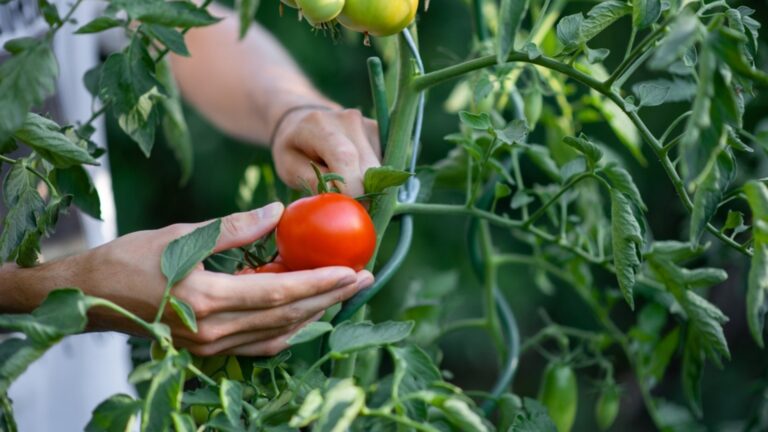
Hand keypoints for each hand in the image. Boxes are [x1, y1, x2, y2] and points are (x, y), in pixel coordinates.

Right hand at [0, 203, 372, 356]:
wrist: (91, 297)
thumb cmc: (131, 259)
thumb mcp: (183, 234)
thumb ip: (235, 226)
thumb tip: (280, 211)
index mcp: (208, 298)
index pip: (281, 291)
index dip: (321, 282)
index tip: (354, 270)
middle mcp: (214, 330)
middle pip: (289, 315)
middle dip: (331, 298)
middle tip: (365, 279)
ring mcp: (212, 346)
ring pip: (279, 332)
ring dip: (315, 312)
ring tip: (343, 291)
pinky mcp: (209, 350)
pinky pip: (261, 342)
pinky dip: (288, 325)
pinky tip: (304, 309)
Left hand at [272, 108, 380, 196]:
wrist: (304, 121)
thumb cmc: (294, 149)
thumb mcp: (289, 168)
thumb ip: (312, 181)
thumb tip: (341, 198)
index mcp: (320, 126)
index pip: (345, 157)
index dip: (352, 187)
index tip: (350, 209)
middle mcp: (349, 120)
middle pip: (368, 167)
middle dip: (363, 193)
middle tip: (348, 206)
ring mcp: (368, 124)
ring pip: (380, 168)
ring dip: (368, 185)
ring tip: (345, 184)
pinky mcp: (380, 132)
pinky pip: (384, 164)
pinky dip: (373, 177)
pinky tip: (355, 174)